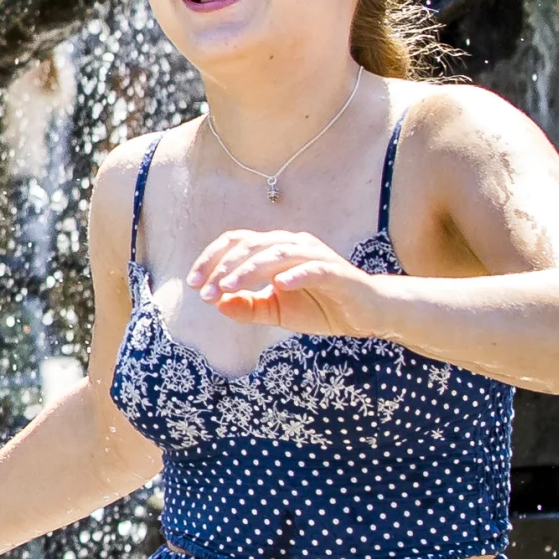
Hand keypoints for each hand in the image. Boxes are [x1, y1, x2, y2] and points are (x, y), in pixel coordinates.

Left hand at [187, 230, 383, 337]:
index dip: (211, 260)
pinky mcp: (335, 271)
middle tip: (206, 291)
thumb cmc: (320, 307)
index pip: (236, 244)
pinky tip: (277, 286)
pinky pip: (312, 268)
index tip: (193, 284)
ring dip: (248, 270)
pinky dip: (294, 274)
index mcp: (275, 250)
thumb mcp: (276, 312)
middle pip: (250, 245)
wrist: (365, 315)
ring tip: (228, 288)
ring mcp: (314, 255)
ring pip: (275, 253)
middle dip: (223, 268)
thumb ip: (247, 307)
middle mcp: (292, 245)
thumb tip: (217, 304)